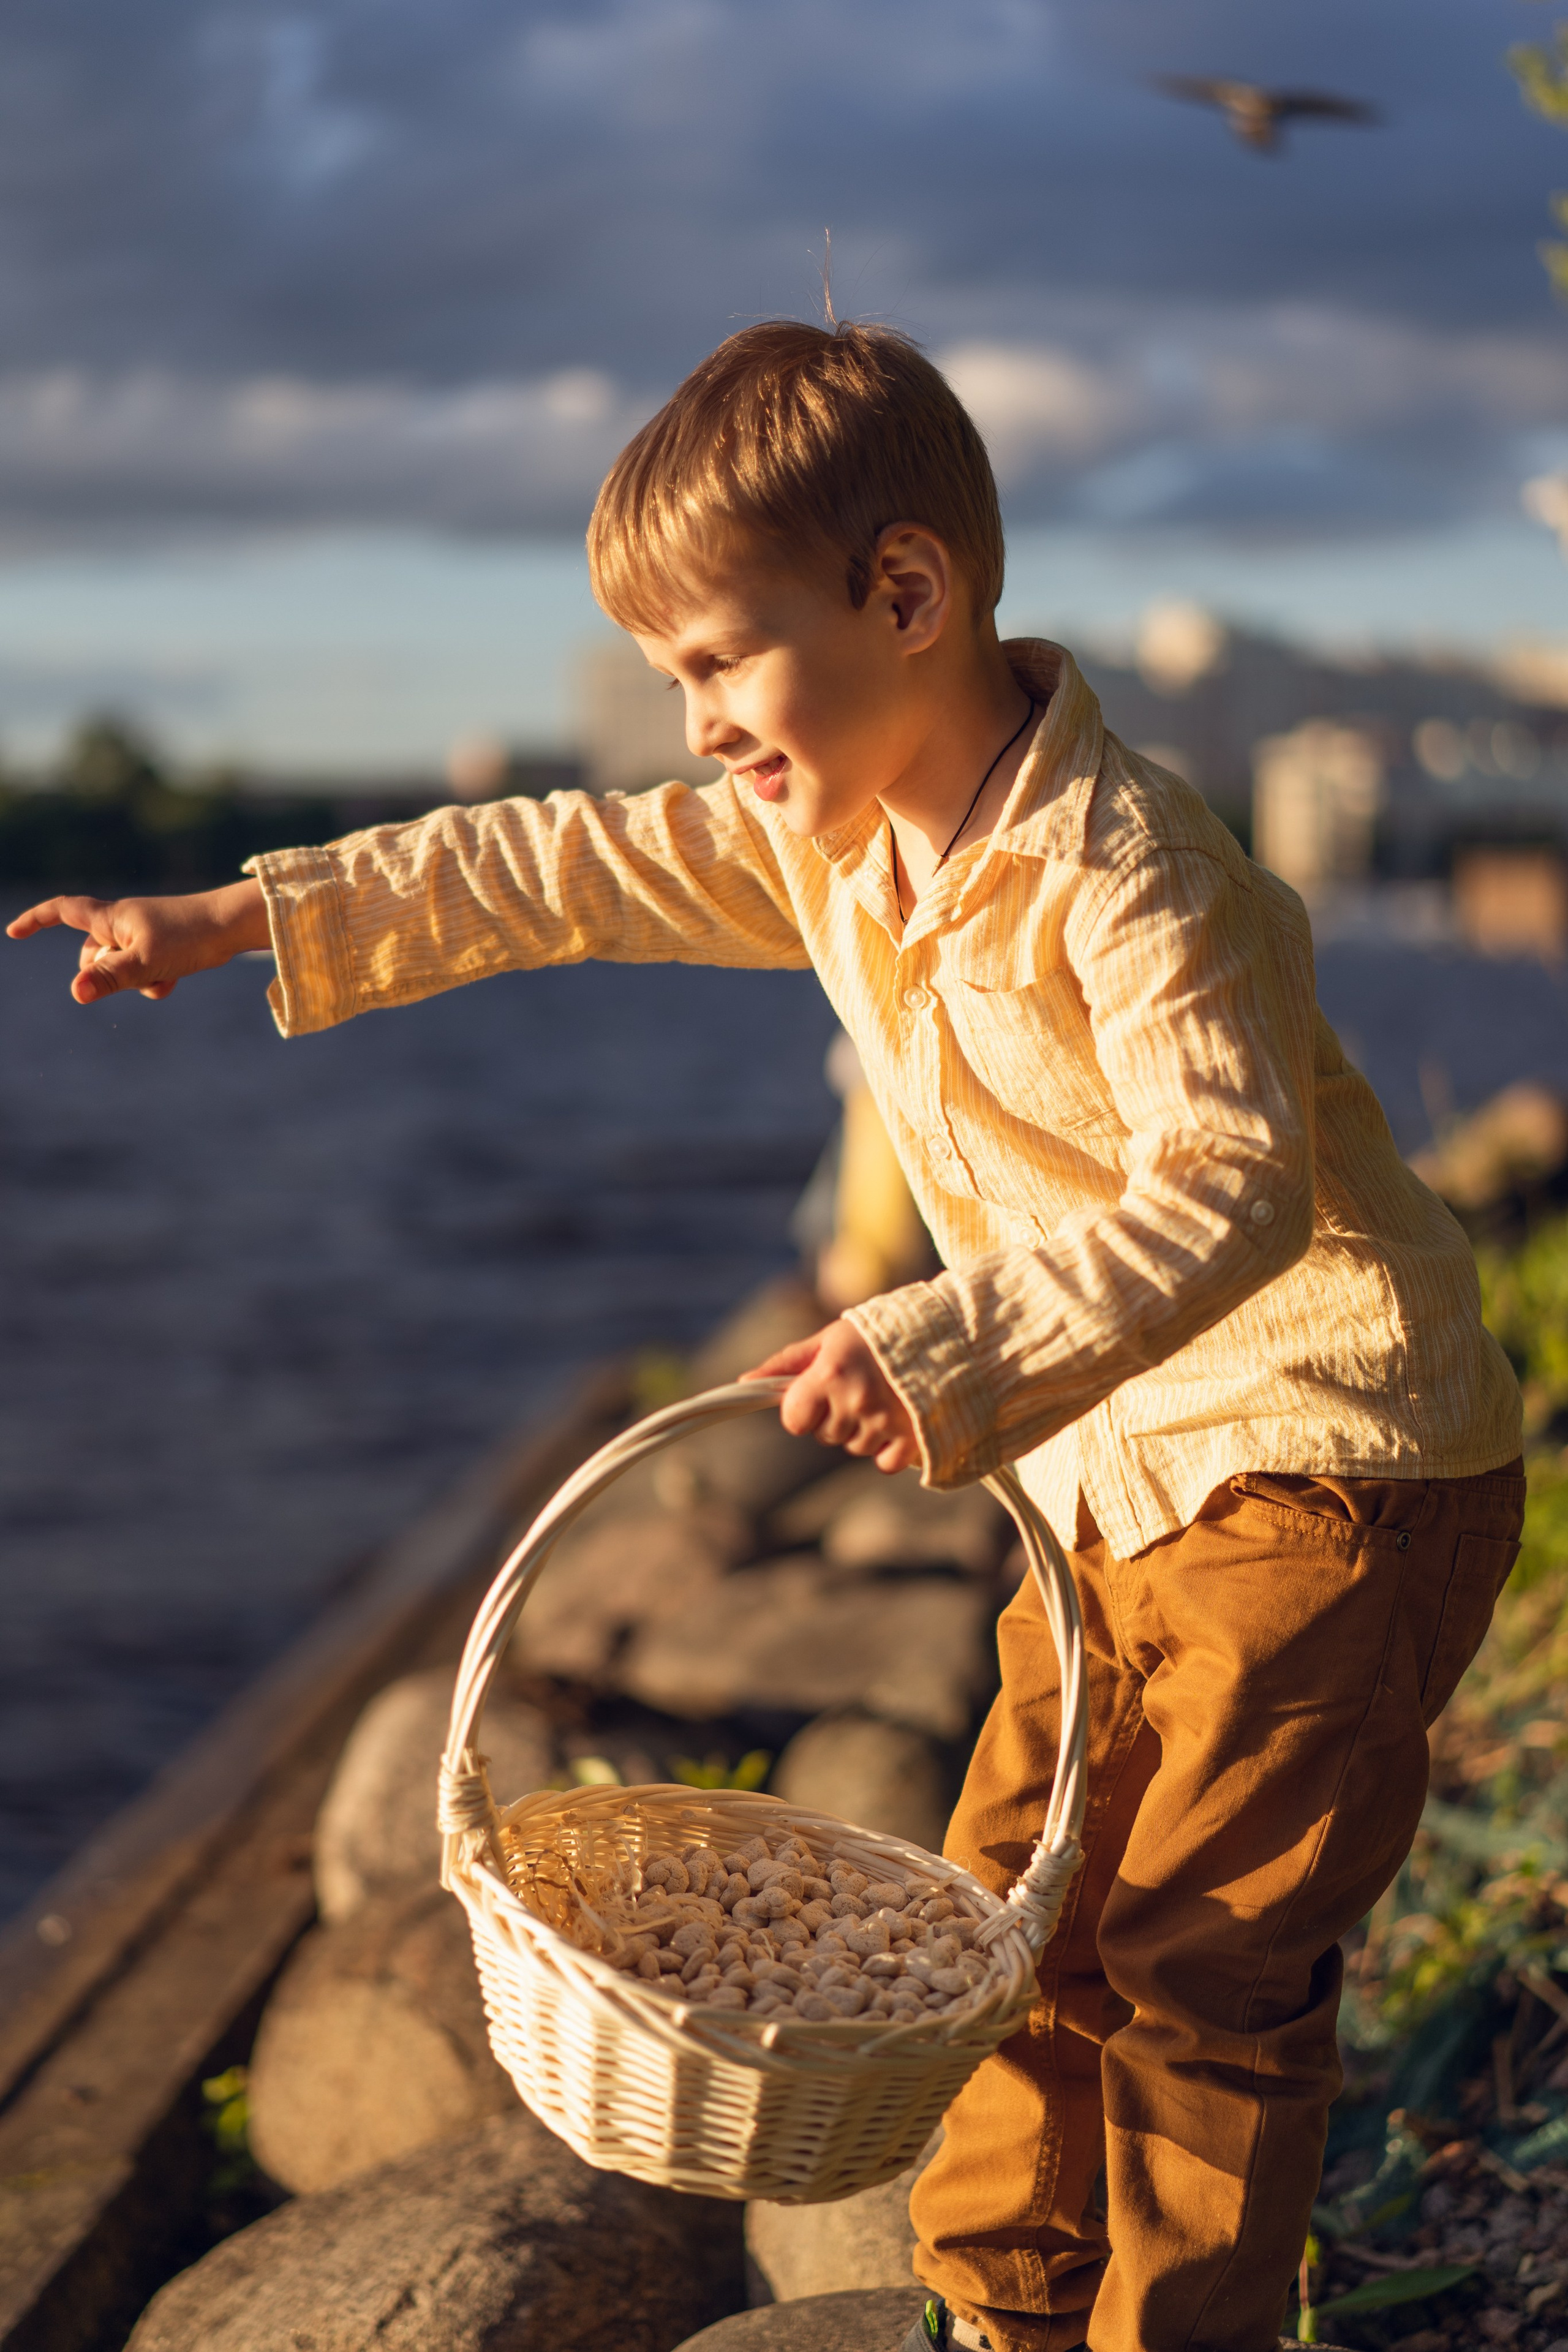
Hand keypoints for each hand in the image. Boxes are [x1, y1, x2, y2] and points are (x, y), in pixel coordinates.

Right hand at [6, 880, 269, 1003]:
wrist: (232, 926)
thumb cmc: (189, 936)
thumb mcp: (146, 962)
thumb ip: (110, 978)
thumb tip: (75, 994)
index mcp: (110, 917)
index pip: (62, 911)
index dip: (36, 920)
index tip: (14, 932)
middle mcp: (121, 923)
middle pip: (91, 955)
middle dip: (106, 972)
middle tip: (138, 971)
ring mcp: (141, 935)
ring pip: (120, 968)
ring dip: (136, 980)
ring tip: (164, 973)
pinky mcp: (161, 947)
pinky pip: (143, 972)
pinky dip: (154, 980)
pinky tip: (175, 979)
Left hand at [746, 1320, 919, 1472]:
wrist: (937, 1333)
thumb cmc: (874, 1335)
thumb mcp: (827, 1340)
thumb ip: (785, 1363)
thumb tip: (745, 1381)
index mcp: (829, 1375)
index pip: (794, 1419)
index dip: (802, 1409)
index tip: (817, 1393)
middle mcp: (855, 1401)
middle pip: (824, 1435)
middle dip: (833, 1416)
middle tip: (856, 1388)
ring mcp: (885, 1421)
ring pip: (853, 1448)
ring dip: (860, 1431)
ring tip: (879, 1399)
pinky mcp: (912, 1437)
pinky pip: (884, 1463)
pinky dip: (887, 1450)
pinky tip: (894, 1422)